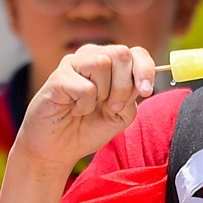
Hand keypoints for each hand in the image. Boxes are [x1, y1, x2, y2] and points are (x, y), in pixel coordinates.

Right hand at [16, 44, 155, 174]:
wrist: (56, 149)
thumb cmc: (87, 129)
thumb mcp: (120, 115)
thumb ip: (131, 96)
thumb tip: (138, 83)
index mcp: (109, 63)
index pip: (136, 53)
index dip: (145, 70)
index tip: (146, 92)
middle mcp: (90, 57)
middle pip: (121, 53)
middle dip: (124, 85)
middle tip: (112, 107)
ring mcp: (72, 64)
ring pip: (103, 62)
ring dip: (103, 93)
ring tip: (89, 107)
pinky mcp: (57, 78)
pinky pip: (85, 87)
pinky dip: (84, 105)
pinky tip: (73, 110)